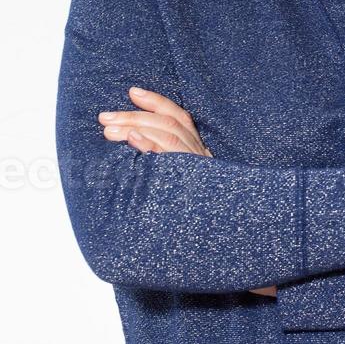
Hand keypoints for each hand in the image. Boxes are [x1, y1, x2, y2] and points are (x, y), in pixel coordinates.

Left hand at [96, 87, 275, 295]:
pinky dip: (153, 147)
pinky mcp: (198, 187)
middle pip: (170, 124)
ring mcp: (202, 173)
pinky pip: (175, 162)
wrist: (240, 252)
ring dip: (137, 127)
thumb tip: (136, 158)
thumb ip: (172, 170)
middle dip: (135, 115)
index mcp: (201, 157)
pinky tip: (134, 142)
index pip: (181, 119)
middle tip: (104, 118)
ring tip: (109, 131)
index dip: (157, 102)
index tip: (132, 91)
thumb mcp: (190, 190)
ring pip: (171, 136)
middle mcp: (203, 160)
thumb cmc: (208, 225)